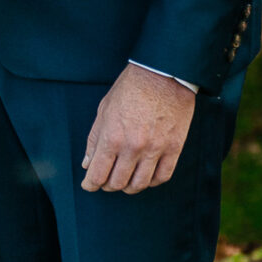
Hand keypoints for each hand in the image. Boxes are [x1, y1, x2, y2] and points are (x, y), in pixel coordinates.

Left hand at [81, 63, 194, 193]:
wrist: (163, 74)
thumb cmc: (130, 88)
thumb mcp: (104, 110)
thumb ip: (94, 139)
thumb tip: (87, 164)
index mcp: (111, 137)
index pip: (98, 174)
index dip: (91, 184)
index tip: (89, 185)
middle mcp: (133, 147)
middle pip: (117, 183)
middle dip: (108, 185)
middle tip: (106, 182)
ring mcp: (155, 149)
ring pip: (140, 184)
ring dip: (129, 187)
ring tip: (125, 181)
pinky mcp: (174, 147)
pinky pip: (162, 176)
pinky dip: (152, 181)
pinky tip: (145, 176)